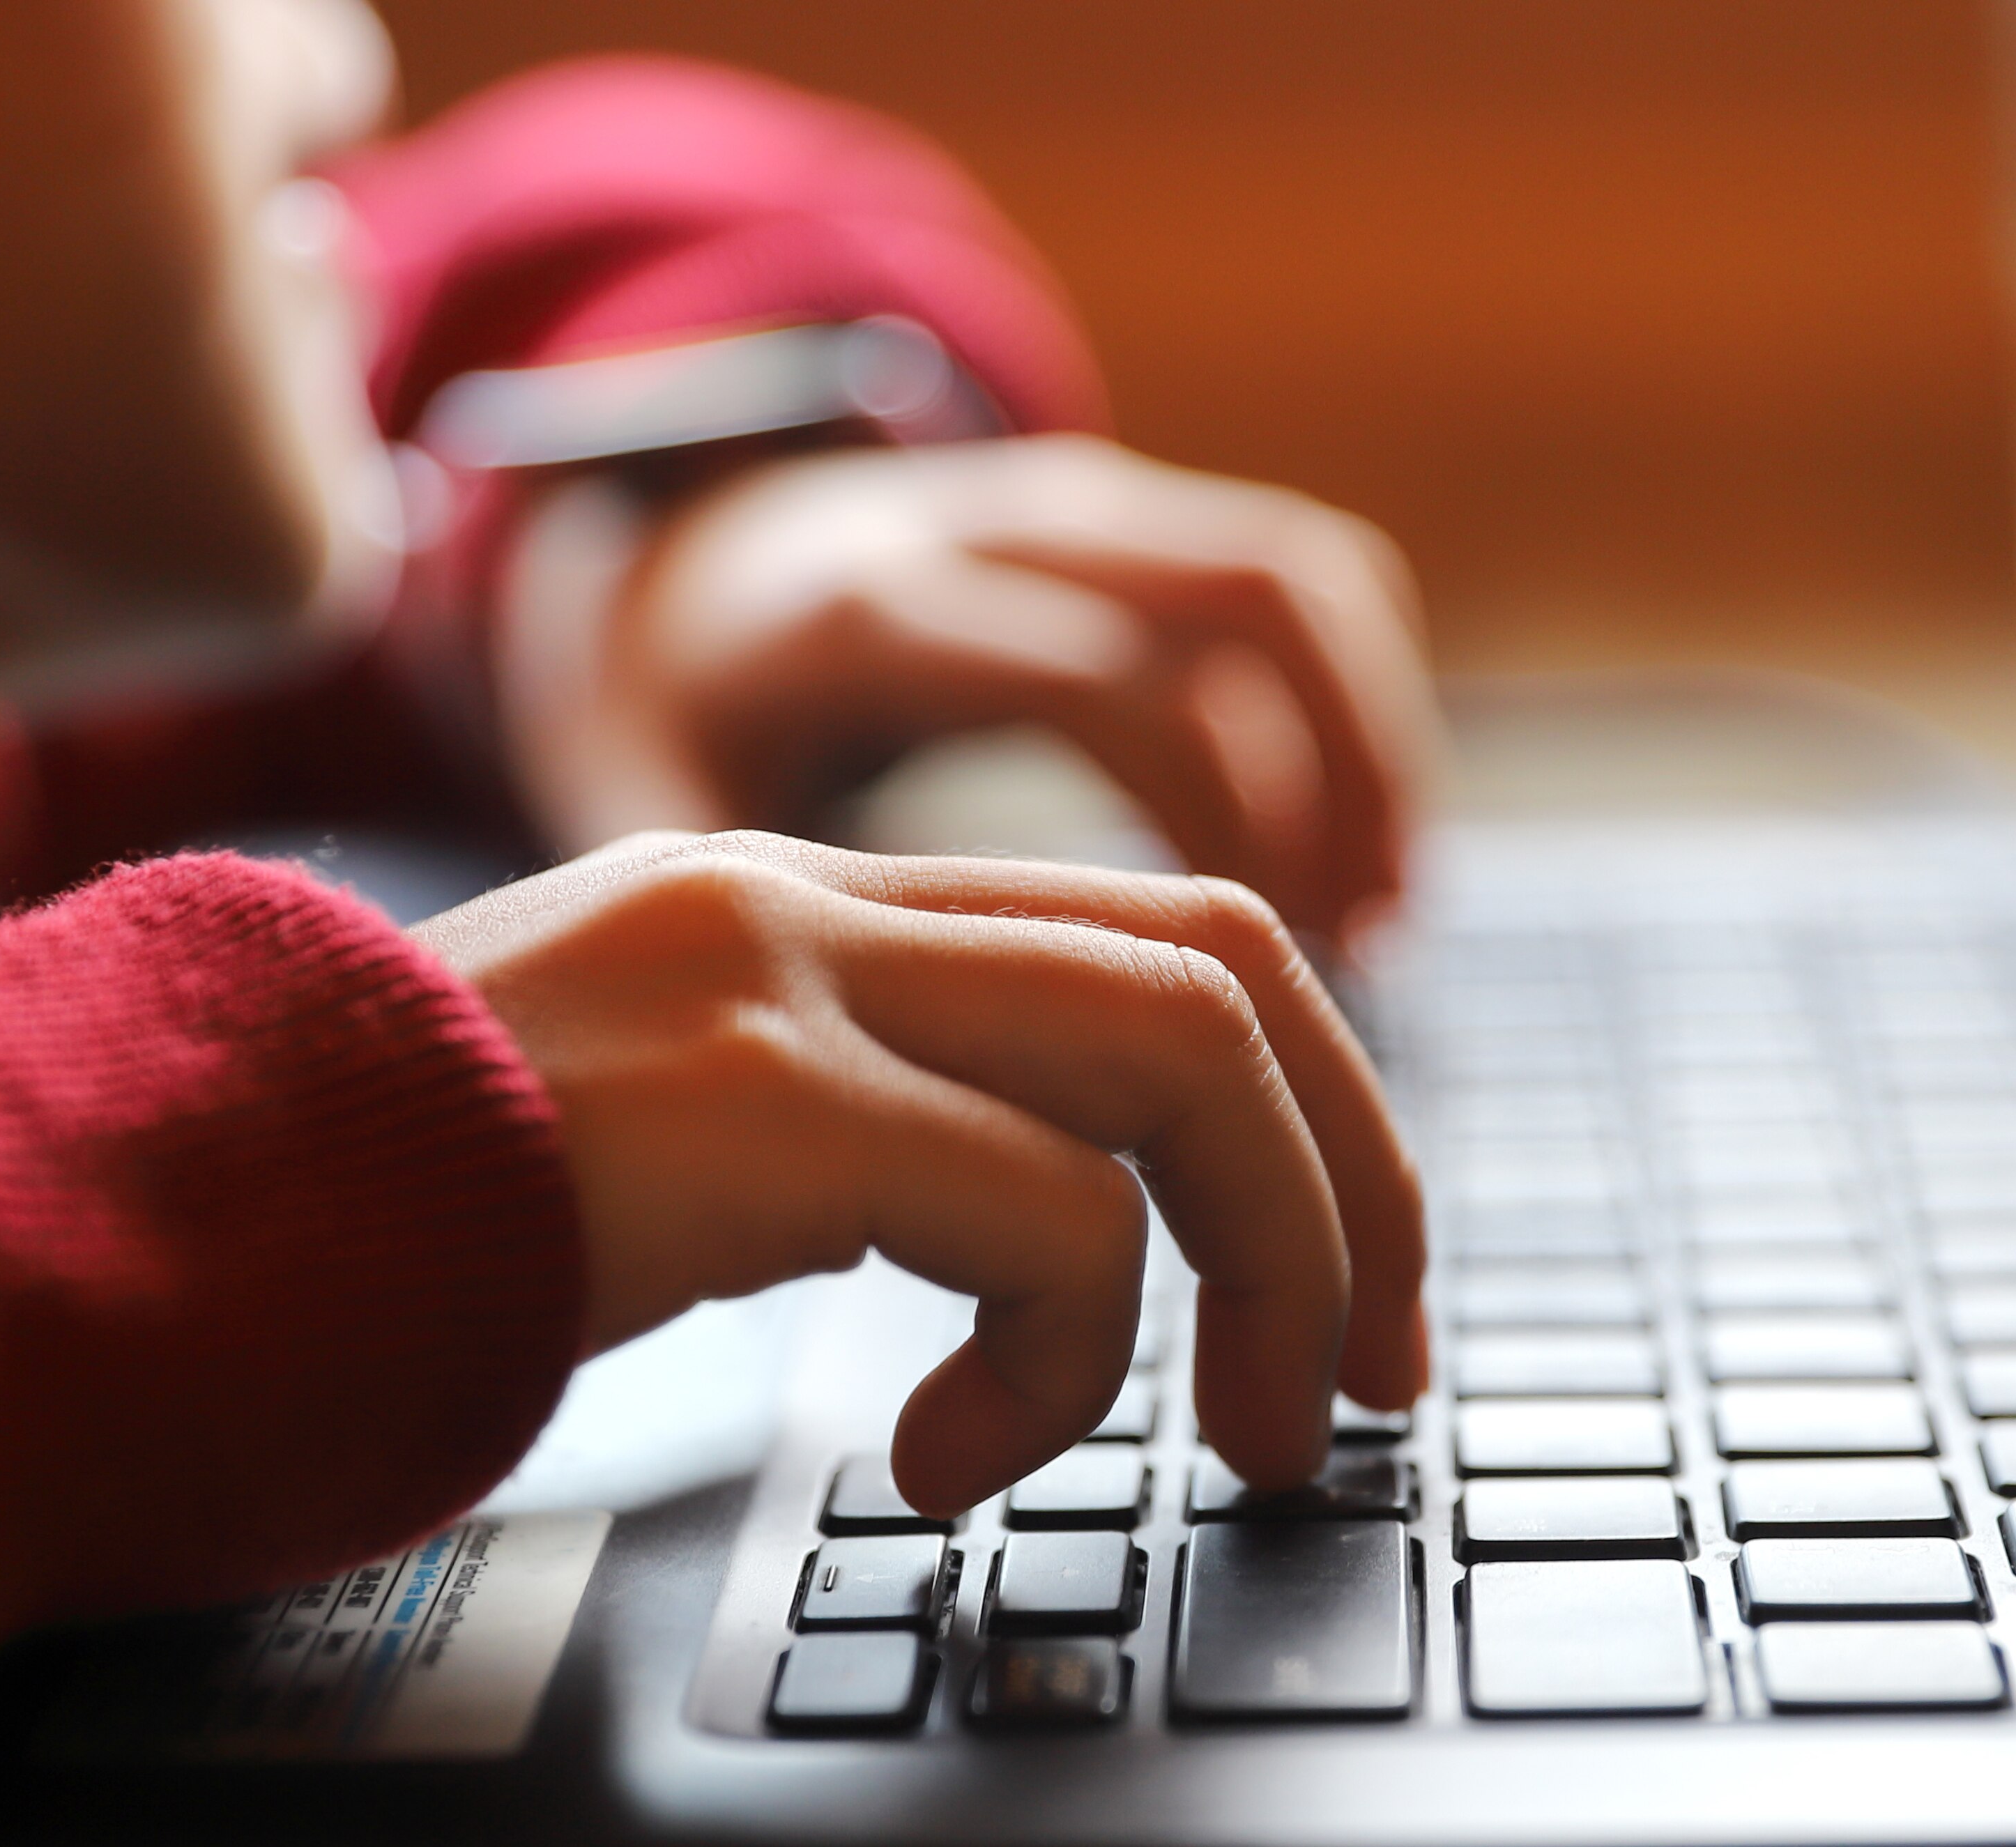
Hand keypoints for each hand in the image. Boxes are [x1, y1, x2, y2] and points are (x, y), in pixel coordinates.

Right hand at [411, 832, 1428, 1507]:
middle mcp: (805, 901)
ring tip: (1219, 1437)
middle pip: (1229, 970)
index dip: (1318, 1110)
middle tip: (1357, 1386)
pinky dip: (1057, 1361)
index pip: (1166, 935)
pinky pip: (1040, 1212)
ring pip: (1178, 1058)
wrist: (141, 1228)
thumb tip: (1082, 1253)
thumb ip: (873, 1144)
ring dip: (1261, 1267)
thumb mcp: (683, 1155)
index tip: (1347, 1291)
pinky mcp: (740, 1097)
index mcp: (805, 907)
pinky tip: (939, 1466)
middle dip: (1354, 1190)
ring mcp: (772, 978)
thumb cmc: (394, 1235)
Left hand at [493, 435, 1438, 946]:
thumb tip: (838, 1171)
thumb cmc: (658, 735)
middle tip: (1353, 990)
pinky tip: (1358, 881)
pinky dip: (1357, 724)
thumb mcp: (640, 834)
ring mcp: (1073, 506)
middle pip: (1250, 625)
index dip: (1220, 835)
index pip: (1121, 699)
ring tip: (1375, 939)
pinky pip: (1298, 585)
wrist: (639, 559)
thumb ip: (740, 957)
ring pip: (1298, 592)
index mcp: (869, 615)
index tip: (1241, 1023)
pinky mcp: (1128, 522)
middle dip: (1340, 797)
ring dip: (1372, 768)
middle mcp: (990, 528)